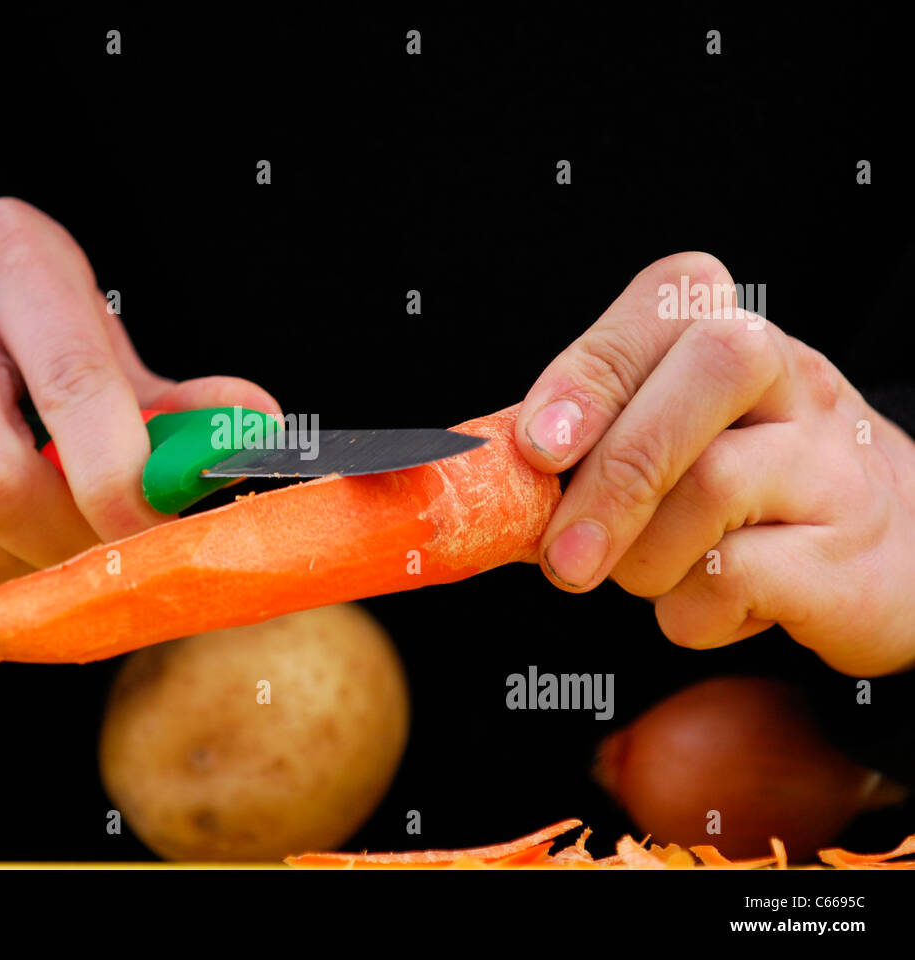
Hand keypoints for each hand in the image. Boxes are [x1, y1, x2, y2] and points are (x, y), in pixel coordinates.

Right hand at [0, 197, 277, 615]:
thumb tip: (259, 432)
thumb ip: (183, 411)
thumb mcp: (111, 369)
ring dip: (11, 570)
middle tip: (90, 552)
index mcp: (10, 253)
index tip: (150, 535)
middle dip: (63, 546)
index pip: (74, 382)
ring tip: (20, 532)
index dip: (123, 481)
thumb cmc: (31, 368)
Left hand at [515, 252, 914, 675]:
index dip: (593, 371)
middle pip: (708, 374)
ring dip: (642, 557)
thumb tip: (479, 474)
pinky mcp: (853, 555)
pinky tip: (703, 607)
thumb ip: (589, 440)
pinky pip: (742, 575)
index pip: (669, 301)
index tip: (537, 446)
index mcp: (737, 338)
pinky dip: (692, 611)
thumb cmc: (743, 496)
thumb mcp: (672, 443)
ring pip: (714, 484)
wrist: (895, 561)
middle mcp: (798, 381)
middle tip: (561, 557)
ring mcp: (836, 464)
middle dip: (612, 476)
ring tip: (644, 575)